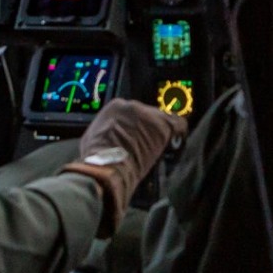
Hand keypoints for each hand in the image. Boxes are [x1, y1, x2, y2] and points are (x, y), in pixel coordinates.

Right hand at [66, 99, 186, 229]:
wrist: (106, 166)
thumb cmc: (95, 157)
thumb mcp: (92, 138)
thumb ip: (104, 131)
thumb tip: (107, 136)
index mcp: (115, 107)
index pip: (131, 111)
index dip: (135, 125)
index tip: (135, 136)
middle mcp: (133, 106)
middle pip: (147, 114)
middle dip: (147, 128)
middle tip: (147, 144)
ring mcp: (149, 115)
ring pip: (162, 119)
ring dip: (161, 132)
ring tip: (160, 146)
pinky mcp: (162, 126)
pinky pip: (178, 123)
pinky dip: (179, 131)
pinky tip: (178, 140)